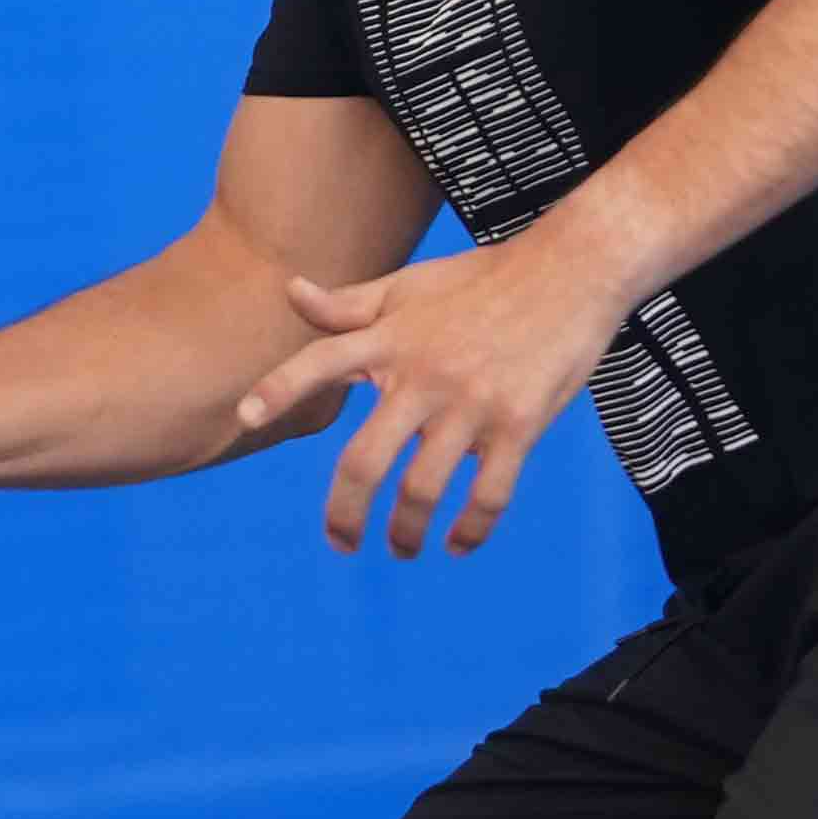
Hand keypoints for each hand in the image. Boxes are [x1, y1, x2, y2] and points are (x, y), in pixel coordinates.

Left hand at [233, 233, 636, 557]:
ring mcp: (473, 404)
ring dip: (406, 532)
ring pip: (423, 489)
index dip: (279, 390)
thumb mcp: (410, 286)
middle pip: (365, 460)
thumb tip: (289, 292)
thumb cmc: (485, 280)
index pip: (320, 363)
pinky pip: (489, 494)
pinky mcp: (521, 425)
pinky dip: (470, 530)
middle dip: (345, 514)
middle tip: (340, 543)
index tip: (243, 419)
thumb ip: (348, 304)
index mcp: (392, 341)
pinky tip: (456, 544)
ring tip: (400, 549)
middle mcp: (425, 376)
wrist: (575, 269)